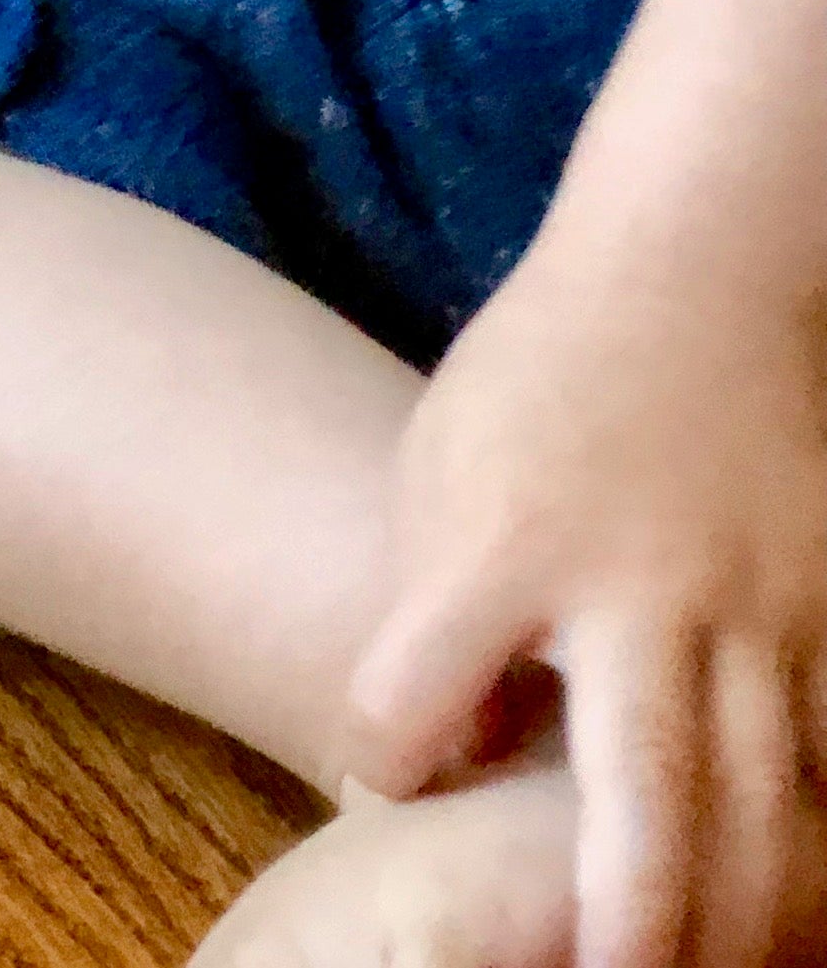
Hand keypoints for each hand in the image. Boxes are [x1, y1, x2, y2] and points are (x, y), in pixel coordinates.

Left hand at [348, 259, 826, 967]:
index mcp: (505, 550)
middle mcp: (641, 590)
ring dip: (738, 908)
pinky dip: (816, 832)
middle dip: (627, 917)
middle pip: (640, 789)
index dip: (389, 753)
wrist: (690, 271)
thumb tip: (437, 770)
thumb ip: (429, 616)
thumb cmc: (540, 383)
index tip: (388, 777)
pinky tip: (795, 897)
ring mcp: (758, 605)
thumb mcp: (438, 474)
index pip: (412, 696)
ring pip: (764, 797)